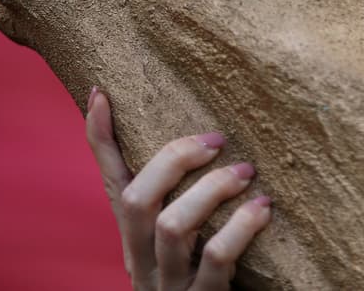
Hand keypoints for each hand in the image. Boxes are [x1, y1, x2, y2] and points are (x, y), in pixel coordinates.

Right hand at [85, 87, 271, 289]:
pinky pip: (215, 260)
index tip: (101, 92)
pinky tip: (263, 209)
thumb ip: (187, 197)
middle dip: (173, 161)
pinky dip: (240, 228)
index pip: (112, 184)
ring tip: (246, 171)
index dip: (100, 141)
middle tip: (217, 140)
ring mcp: (169, 285)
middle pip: (134, 201)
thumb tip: (202, 141)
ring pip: (172, 227)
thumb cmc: (207, 275)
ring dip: (211, 190)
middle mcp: (142, 262)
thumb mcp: (190, 238)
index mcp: (136, 240)